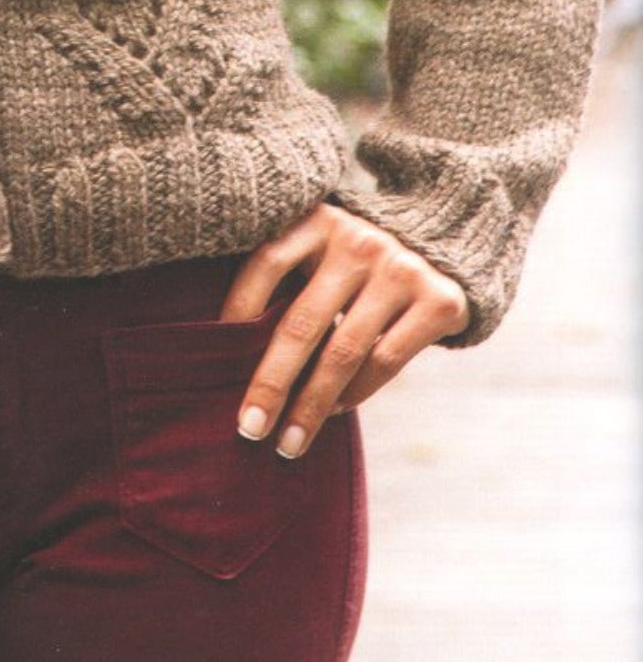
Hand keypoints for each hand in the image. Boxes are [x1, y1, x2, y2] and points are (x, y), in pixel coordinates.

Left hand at [220, 201, 470, 459]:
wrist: (444, 245)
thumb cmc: (357, 260)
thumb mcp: (322, 248)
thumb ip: (290, 279)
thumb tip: (234, 347)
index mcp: (319, 219)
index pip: (267, 262)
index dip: (239, 306)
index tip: (216, 353)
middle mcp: (358, 240)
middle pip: (302, 321)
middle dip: (271, 381)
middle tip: (248, 427)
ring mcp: (399, 270)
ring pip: (343, 352)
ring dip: (312, 405)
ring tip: (288, 441)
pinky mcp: (436, 302)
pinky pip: (384, 361)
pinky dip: (355, 394)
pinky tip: (334, 413)